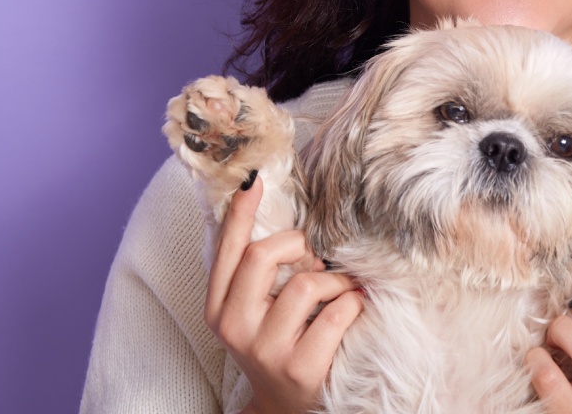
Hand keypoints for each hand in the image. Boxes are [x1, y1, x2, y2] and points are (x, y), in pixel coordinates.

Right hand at [206, 177, 364, 413]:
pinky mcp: (301, 367)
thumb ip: (259, 270)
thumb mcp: (257, 309)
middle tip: (317, 257)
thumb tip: (275, 211)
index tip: (254, 181)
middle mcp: (235, 327)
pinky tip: (353, 309)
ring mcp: (267, 349)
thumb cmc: (279, 344)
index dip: (240, 213)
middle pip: (262, 256)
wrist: (287, 407)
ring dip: (334, 280)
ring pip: (306, 283)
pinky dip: (353, 302)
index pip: (227, 250)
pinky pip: (337, 312)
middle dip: (299, 245)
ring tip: (341, 290)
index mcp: (219, 307)